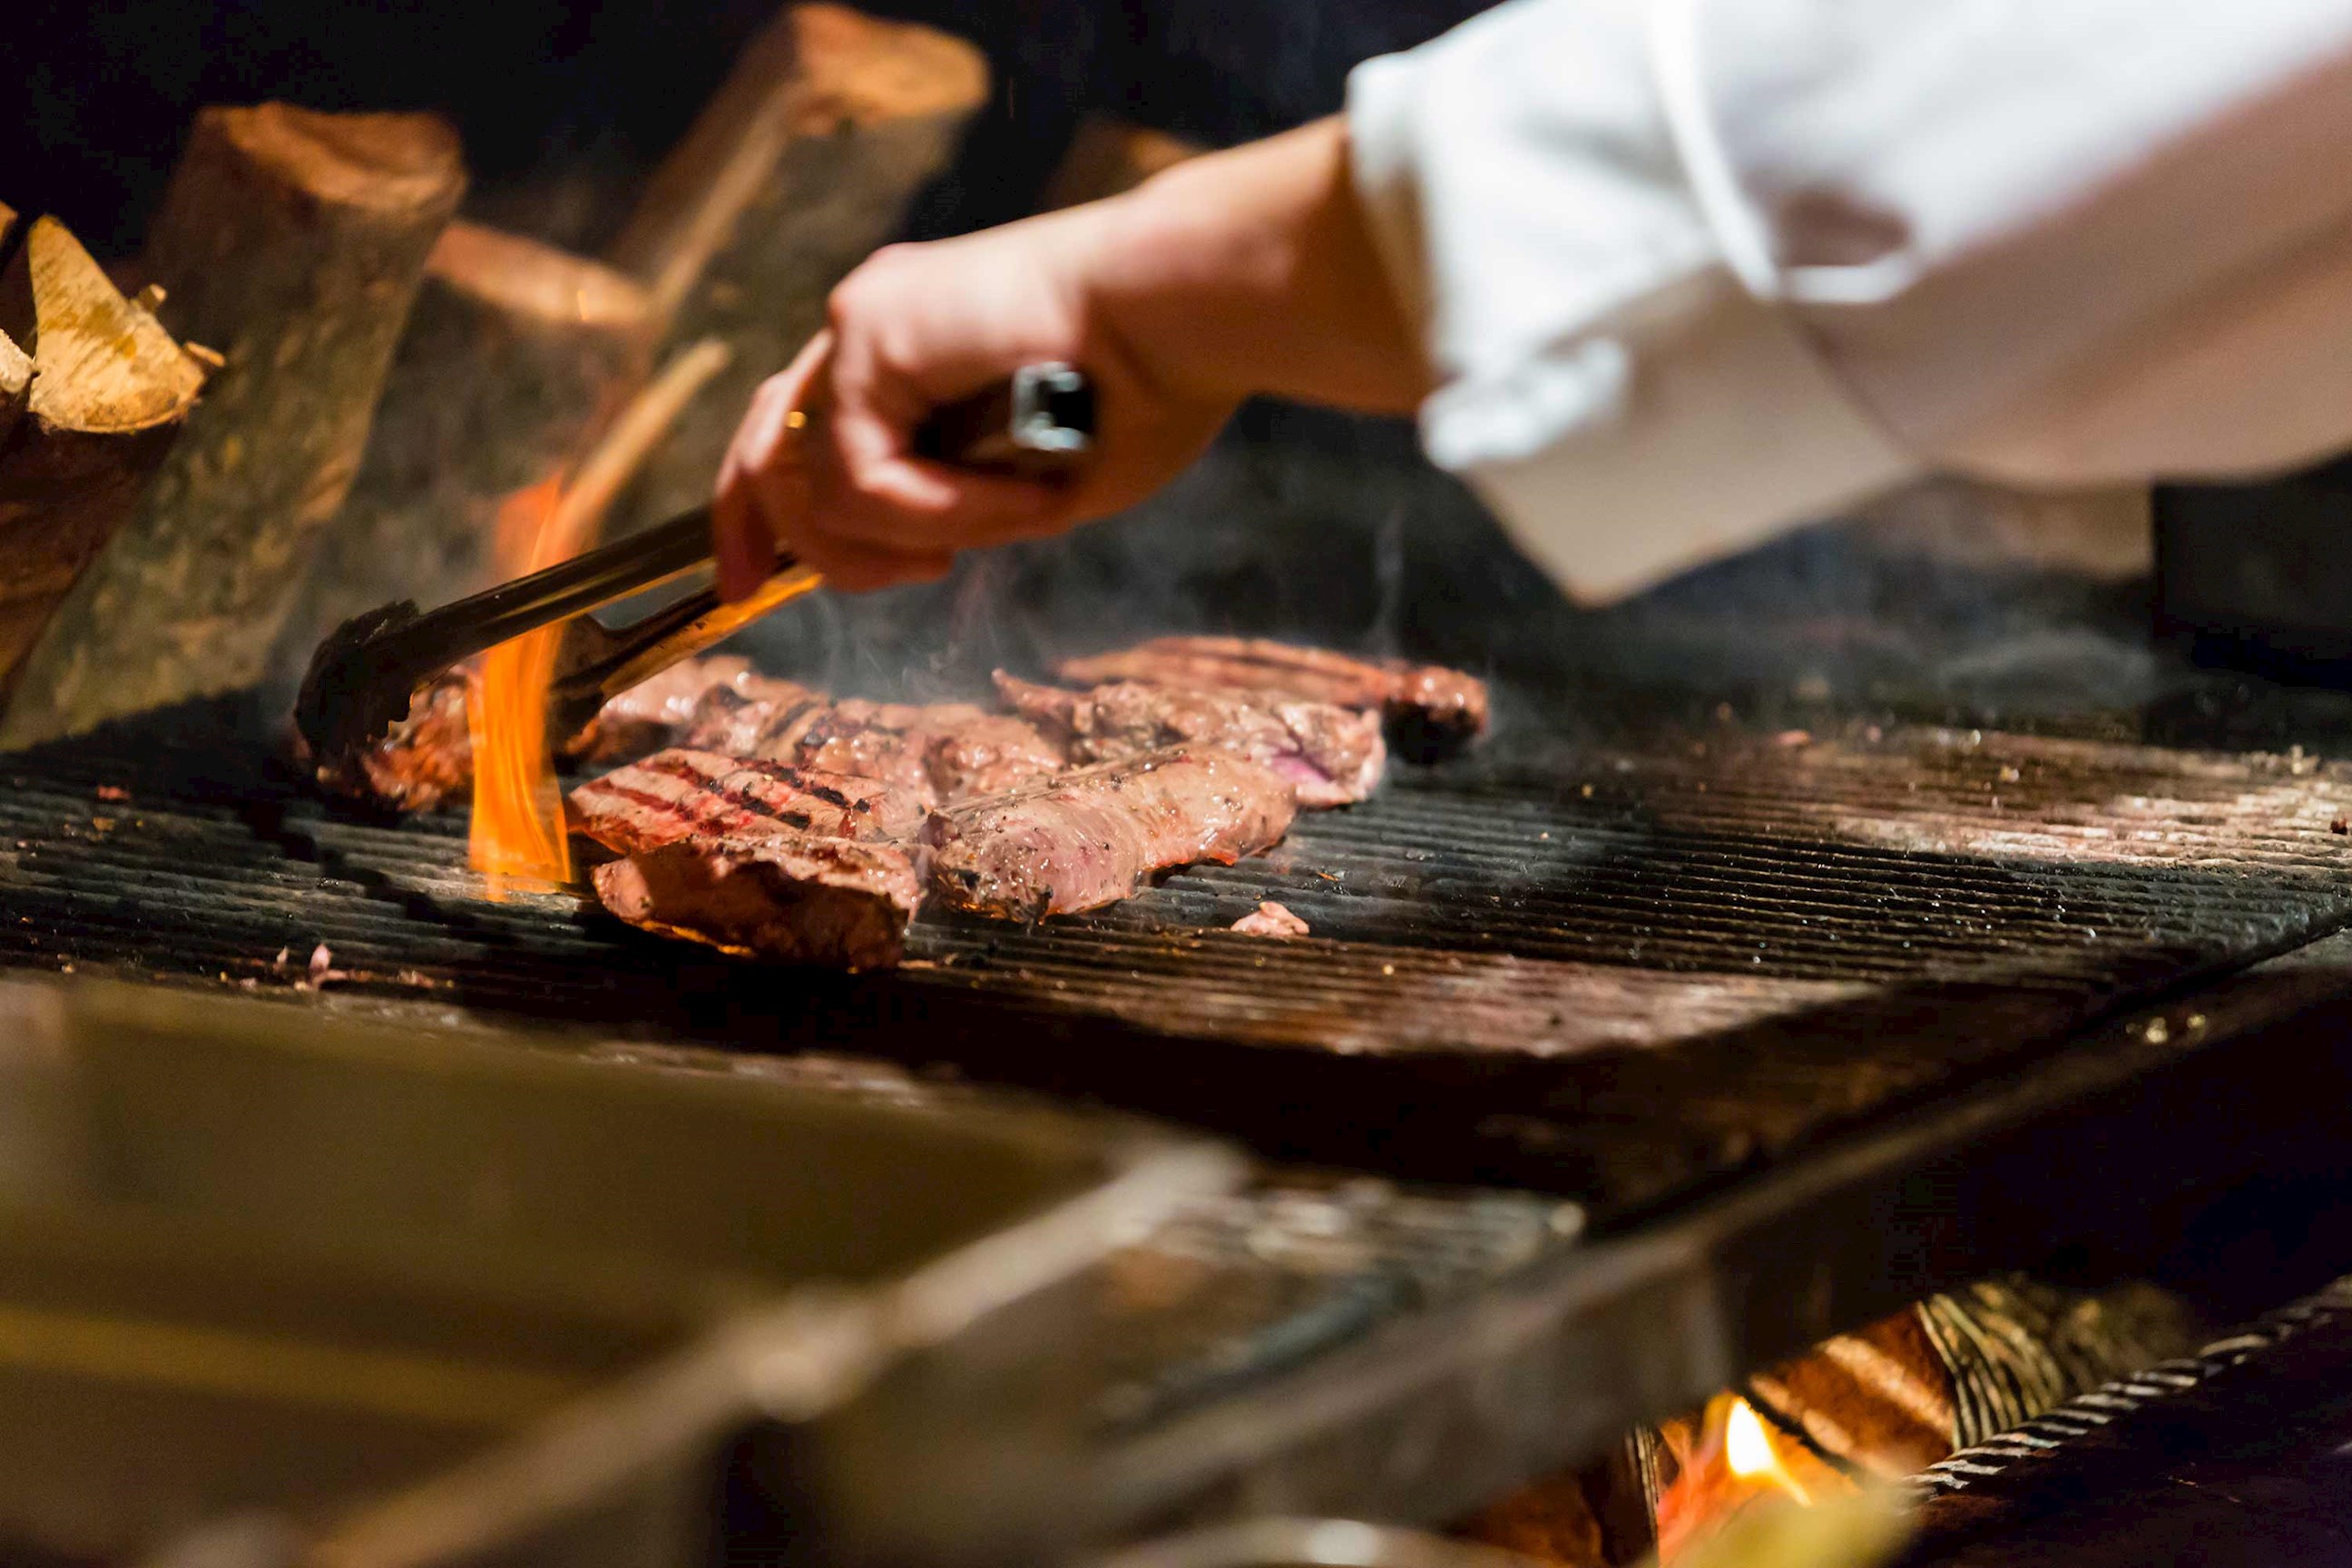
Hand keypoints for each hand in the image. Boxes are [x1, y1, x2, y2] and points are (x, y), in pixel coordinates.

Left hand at [713, 119, 1428, 596]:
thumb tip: (922, 549)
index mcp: (910, 348)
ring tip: (1014, 523)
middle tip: (766, 591)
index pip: (800, 431)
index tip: (750, 582)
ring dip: (908, 539)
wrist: (1187, 309)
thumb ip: (964, 503)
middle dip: (763, 534)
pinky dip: (941, 512)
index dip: (761, 511)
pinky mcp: (870, 328)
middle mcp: (874, 326)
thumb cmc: (1154, 389)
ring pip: (813, 484)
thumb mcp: (1039, 478)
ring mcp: (864, 322)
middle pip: (767, 445)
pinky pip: (862, 476)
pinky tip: (1025, 504)